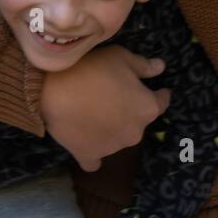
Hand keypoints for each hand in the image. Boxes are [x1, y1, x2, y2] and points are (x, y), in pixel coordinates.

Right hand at [41, 46, 169, 171]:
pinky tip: (88, 142)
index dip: (158, 93)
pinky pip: (95, 160)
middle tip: (114, 95)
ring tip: (93, 112)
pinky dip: (94, 151)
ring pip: (119, 138)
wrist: (55, 91)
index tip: (155, 89)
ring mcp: (113, 147)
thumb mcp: (122, 57)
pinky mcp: (90, 155)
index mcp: (147, 108)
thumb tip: (160, 68)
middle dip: (131, 110)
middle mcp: (135, 132)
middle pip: (139, 121)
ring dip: (113, 128)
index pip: (162, 101)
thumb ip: (144, 66)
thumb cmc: (93, 69)